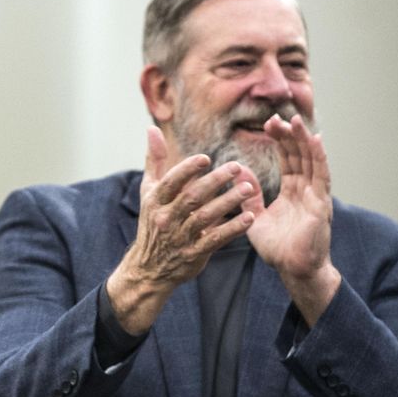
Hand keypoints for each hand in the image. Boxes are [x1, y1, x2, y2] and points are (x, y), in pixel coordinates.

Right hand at [106, 126, 258, 333]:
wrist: (148, 268)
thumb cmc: (153, 223)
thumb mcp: (149, 192)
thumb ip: (154, 160)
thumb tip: (152, 128)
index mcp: (155, 201)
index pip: (171, 182)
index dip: (188, 169)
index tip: (206, 159)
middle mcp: (166, 218)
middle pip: (192, 197)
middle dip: (215, 182)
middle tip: (237, 168)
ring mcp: (179, 238)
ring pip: (206, 217)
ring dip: (228, 202)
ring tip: (249, 189)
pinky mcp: (193, 254)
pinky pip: (215, 239)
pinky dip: (232, 229)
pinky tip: (249, 217)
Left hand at [246, 114, 339, 323]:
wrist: (292, 269)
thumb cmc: (277, 248)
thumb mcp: (255, 218)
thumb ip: (248, 196)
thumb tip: (237, 172)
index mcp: (292, 192)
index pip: (288, 160)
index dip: (280, 142)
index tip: (268, 124)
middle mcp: (306, 190)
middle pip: (299, 156)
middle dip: (289, 136)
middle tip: (276, 117)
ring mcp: (315, 195)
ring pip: (311, 161)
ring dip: (304, 141)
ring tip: (296, 121)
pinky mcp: (321, 204)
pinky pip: (322, 176)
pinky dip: (319, 157)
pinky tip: (315, 141)